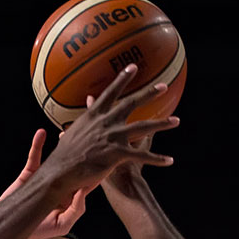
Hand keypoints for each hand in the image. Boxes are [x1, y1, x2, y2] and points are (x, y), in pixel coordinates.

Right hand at [0, 130, 93, 238]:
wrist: (12, 228)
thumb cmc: (38, 231)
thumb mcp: (62, 226)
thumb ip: (76, 210)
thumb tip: (83, 191)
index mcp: (71, 196)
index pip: (86, 180)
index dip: (94, 169)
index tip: (101, 157)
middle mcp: (60, 185)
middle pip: (73, 165)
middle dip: (80, 152)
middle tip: (87, 139)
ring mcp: (45, 178)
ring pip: (56, 158)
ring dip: (61, 145)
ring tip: (65, 132)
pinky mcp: (30, 174)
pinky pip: (34, 157)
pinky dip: (37, 145)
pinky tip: (41, 134)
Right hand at [42, 64, 178, 195]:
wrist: (62, 171)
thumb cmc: (65, 155)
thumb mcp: (72, 132)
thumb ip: (84, 119)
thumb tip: (85, 105)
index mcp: (94, 115)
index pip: (111, 92)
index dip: (122, 79)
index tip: (133, 67)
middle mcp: (106, 122)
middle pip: (132, 104)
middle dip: (149, 94)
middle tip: (163, 86)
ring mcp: (113, 137)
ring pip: (143, 127)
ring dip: (162, 124)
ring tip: (176, 121)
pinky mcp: (117, 154)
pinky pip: (142, 156)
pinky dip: (157, 159)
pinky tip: (169, 161)